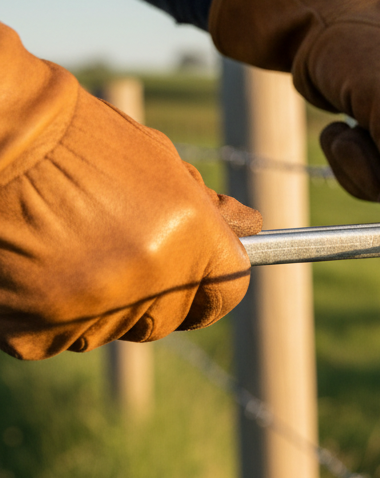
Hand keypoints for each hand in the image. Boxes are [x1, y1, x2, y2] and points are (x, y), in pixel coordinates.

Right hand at [0, 25, 260, 359]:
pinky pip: (58, 338)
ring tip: (64, 247)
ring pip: (110, 330)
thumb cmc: (78, 138)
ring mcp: (91, 312)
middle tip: (116, 251)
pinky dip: (47, 313)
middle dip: (152, 294)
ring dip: (98, 304)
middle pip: (167, 319)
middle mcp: (147, 282)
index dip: (211, 287)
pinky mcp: (36, 334)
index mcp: (188, 240)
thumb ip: (205, 209)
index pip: (226, 293)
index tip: (197, 279)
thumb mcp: (157, 162)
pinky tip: (32, 265)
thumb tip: (250, 227)